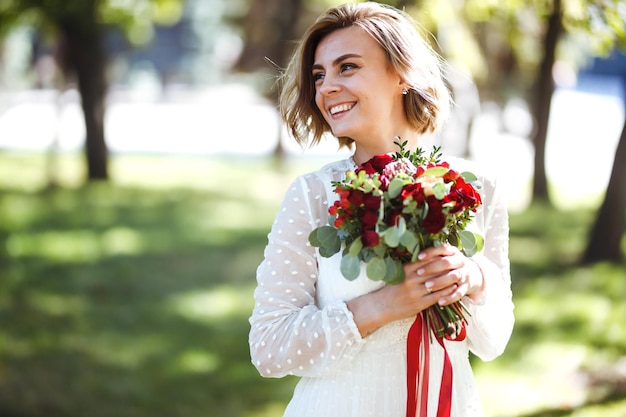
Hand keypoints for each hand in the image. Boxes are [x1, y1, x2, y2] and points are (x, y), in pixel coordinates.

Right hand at [347, 244, 483, 336]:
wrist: (381, 306)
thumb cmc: (392, 289)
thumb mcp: (399, 274)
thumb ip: (413, 268)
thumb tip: (428, 259)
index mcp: (406, 270)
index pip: (427, 260)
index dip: (439, 257)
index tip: (449, 254)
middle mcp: (411, 279)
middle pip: (434, 271)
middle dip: (447, 267)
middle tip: (459, 264)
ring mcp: (416, 292)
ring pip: (438, 283)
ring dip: (450, 280)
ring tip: (459, 276)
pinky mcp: (419, 304)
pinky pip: (437, 297)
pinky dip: (446, 293)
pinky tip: (453, 290)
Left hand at [409, 244, 483, 306]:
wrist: (473, 274)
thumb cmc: (451, 265)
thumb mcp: (445, 257)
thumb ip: (432, 256)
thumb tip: (413, 255)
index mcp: (453, 252)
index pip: (441, 248)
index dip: (430, 252)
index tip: (418, 257)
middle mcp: (460, 261)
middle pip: (446, 262)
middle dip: (432, 267)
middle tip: (419, 272)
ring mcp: (464, 274)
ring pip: (453, 277)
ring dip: (440, 281)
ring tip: (427, 286)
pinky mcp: (466, 287)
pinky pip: (459, 293)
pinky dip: (449, 298)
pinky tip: (439, 302)